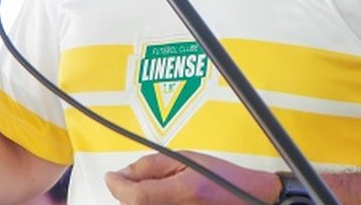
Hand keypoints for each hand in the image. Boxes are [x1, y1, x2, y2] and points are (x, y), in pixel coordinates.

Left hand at [104, 151, 278, 204]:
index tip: (110, 176)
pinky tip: (161, 198)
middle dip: (127, 192)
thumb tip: (125, 173)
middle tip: (132, 178)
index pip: (135, 196)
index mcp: (183, 192)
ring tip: (154, 188)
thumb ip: (153, 165)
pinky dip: (149, 204)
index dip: (117, 186)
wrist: (250, 199)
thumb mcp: (186, 159)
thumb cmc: (224, 178)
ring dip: (139, 200)